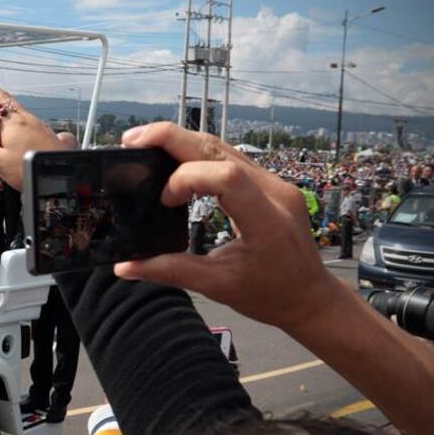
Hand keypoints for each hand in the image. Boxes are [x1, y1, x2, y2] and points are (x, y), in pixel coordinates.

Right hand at [0, 71, 65, 190]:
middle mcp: (23, 118)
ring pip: (12, 104)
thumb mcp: (0, 161)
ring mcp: (34, 123)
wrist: (63, 173)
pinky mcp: (42, 130)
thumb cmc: (28, 169)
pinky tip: (10, 110)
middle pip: (2, 98)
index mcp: (10, 124)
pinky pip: (20, 112)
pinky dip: (9, 106)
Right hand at [113, 122, 335, 331]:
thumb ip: (169, 271)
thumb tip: (125, 267)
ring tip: (145, 145)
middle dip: (171, 138)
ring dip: (181, 141)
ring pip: (222, 147)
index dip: (185, 179)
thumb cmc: (270, 294)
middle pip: (218, 148)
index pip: (225, 176)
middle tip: (132, 140)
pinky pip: (230, 157)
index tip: (164, 201)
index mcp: (266, 221)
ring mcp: (275, 183)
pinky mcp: (269, 183)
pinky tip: (174, 160)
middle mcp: (274, 192)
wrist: (309, 296)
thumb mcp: (217, 286)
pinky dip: (197, 154)